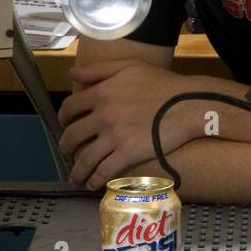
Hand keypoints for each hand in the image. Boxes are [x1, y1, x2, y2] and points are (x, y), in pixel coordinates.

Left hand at [59, 62, 203, 188]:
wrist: (188, 103)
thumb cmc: (162, 83)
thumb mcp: (129, 66)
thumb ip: (98, 69)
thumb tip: (72, 74)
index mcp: (101, 92)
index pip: (70, 107)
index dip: (63, 117)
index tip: (65, 124)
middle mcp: (103, 115)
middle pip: (72, 135)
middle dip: (65, 147)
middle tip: (66, 152)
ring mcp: (115, 136)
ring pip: (85, 158)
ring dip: (76, 170)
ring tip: (75, 177)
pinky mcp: (128, 154)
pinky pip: (104, 170)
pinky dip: (94, 179)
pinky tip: (92, 183)